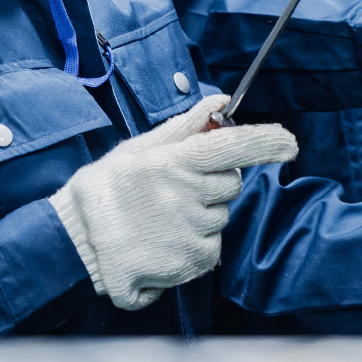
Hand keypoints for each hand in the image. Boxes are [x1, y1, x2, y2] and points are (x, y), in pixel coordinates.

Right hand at [48, 94, 296, 309]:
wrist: (73, 242)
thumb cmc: (106, 189)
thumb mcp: (140, 148)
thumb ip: (185, 126)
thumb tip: (221, 100)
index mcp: (176, 161)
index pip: (234, 145)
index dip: (267, 142)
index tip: (289, 142)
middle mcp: (187, 195)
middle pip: (231, 187)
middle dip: (214, 186)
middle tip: (176, 191)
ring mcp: (190, 230)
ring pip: (220, 219)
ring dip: (200, 218)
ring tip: (160, 219)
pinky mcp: (189, 262)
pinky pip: (211, 249)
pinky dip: (193, 247)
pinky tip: (162, 242)